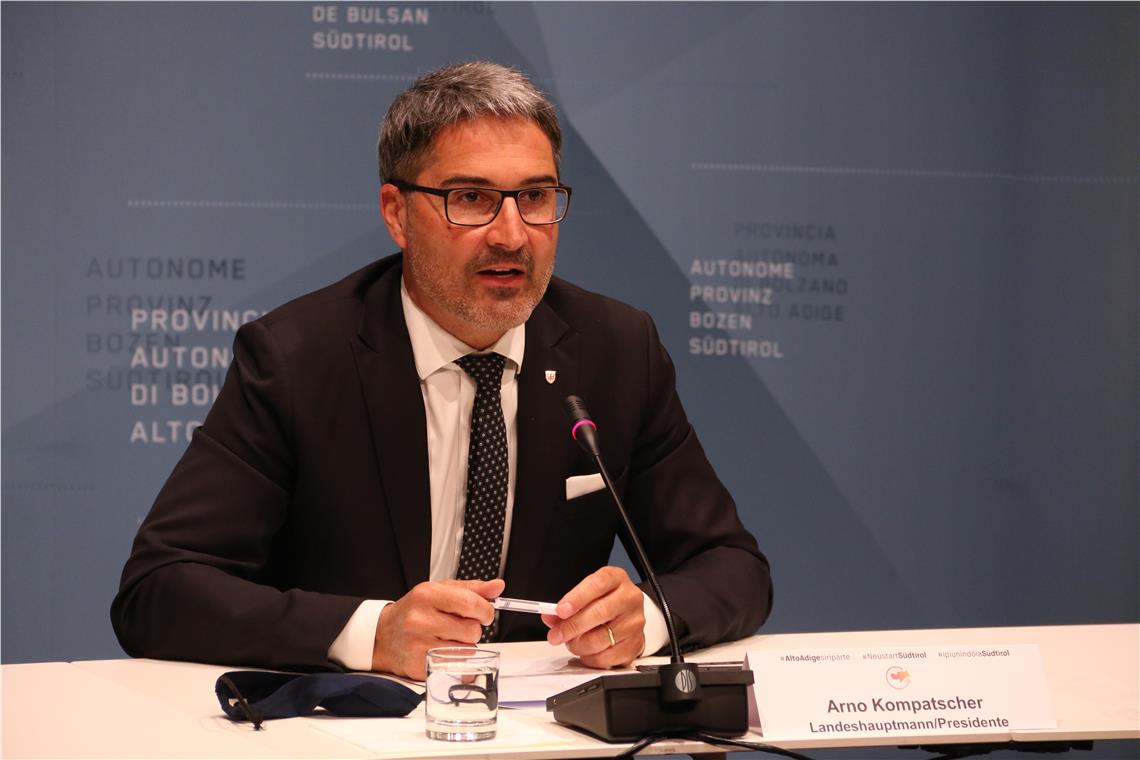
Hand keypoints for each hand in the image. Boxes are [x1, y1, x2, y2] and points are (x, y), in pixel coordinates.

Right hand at [371, 578, 503, 679]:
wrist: (383, 636)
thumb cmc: (415, 611)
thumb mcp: (439, 592)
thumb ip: (471, 589)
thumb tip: (498, 587)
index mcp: (427, 595)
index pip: (470, 603)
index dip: (485, 610)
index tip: (484, 613)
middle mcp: (420, 619)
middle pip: (472, 630)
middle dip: (473, 629)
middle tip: (459, 626)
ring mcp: (418, 644)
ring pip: (467, 649)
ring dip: (465, 645)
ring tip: (447, 638)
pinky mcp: (420, 666)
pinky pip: (456, 665)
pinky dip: (456, 659)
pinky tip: (441, 650)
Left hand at [541, 566, 644, 668]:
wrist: (628, 615)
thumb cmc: (604, 602)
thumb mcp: (586, 595)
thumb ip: (567, 606)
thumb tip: (550, 617)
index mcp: (616, 579)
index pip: (597, 584)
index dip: (577, 598)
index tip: (560, 610)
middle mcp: (629, 598)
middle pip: (600, 612)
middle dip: (572, 626)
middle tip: (555, 635)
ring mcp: (634, 622)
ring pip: (600, 639)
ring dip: (578, 645)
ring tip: (572, 642)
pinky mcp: (635, 645)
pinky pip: (606, 658)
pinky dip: (589, 658)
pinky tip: (586, 651)